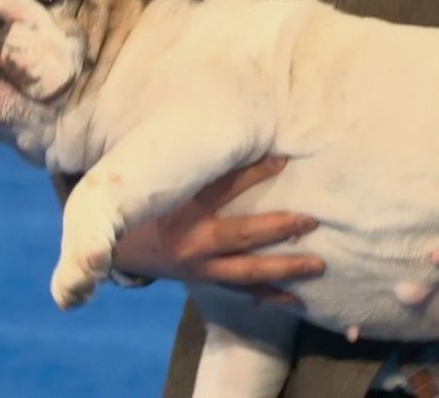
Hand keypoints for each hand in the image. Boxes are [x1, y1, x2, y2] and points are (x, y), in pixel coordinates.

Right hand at [113, 156, 324, 305]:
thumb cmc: (148, 209)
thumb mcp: (165, 187)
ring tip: (317, 264)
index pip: (221, 188)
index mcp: (181, 209)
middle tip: (312, 220)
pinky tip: (297, 298)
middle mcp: (192, 241)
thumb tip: (236, 140)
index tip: (283, 160)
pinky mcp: (206, 282)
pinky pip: (242, 291)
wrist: (121, 249)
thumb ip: (196, 169)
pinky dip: (270, 296)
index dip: (252, 173)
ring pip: (247, 271)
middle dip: (278, 227)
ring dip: (284, 267)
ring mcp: (200, 268)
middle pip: (241, 235)